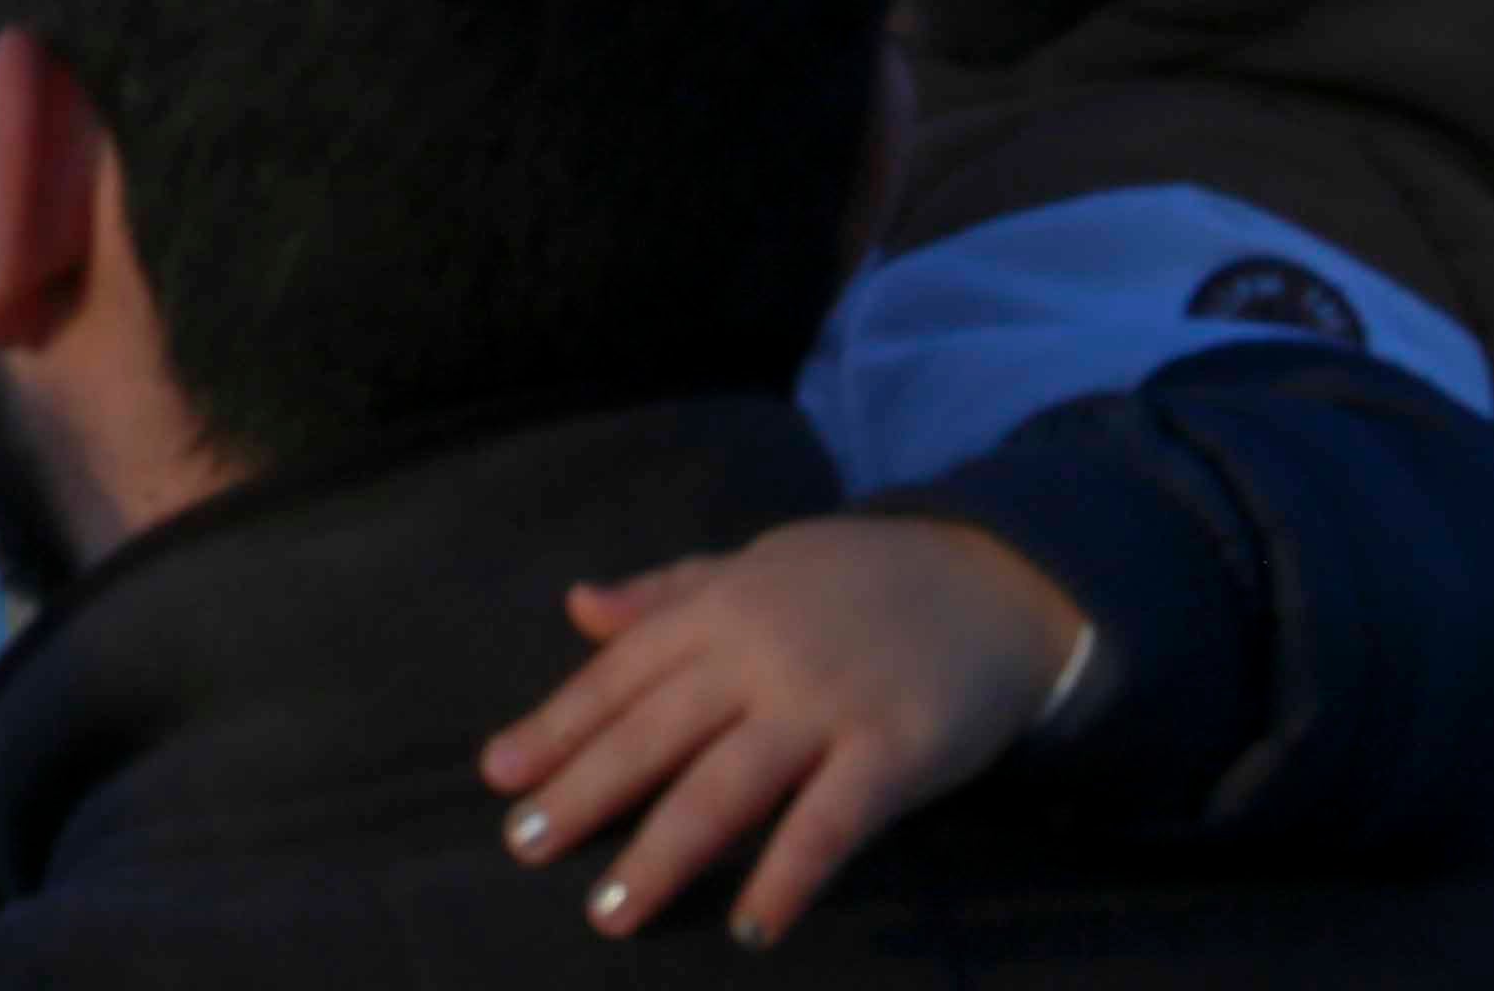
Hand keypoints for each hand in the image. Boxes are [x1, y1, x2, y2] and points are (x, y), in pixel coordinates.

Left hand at [475, 515, 1090, 948]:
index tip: (499, 775)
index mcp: (722, 608)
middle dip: (585, 792)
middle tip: (524, 845)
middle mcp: (762, 653)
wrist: (993, 577)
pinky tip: (751, 926)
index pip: (622, 672)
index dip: (557, 724)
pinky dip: (788, 875)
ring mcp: (827, 703)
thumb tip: (579, 606)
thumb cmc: (860, 582)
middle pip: (656, 732)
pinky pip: (830, 822)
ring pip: (726, 786)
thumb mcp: (757, 567)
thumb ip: (668, 592)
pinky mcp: (894, 750)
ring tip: (610, 911)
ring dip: (663, 852)